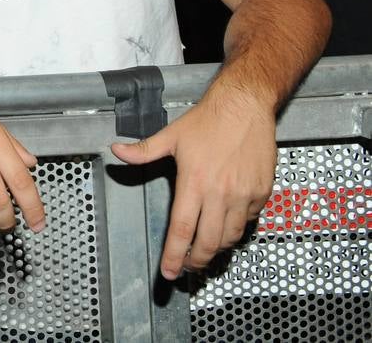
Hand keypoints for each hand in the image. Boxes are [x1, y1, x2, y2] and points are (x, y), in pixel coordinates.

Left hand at [112, 88, 275, 279]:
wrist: (244, 106)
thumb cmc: (208, 120)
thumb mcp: (170, 135)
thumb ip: (143, 151)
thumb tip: (116, 151)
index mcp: (194, 182)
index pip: (182, 229)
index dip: (174, 255)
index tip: (169, 272)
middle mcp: (220, 193)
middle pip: (208, 242)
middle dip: (196, 260)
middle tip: (187, 267)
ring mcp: (244, 194)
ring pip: (231, 236)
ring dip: (217, 247)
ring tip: (205, 249)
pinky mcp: (262, 192)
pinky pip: (248, 220)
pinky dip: (236, 228)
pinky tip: (227, 225)